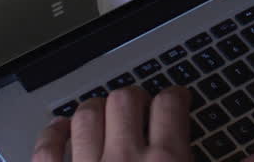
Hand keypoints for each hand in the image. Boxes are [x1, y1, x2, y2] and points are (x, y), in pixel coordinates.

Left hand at [30, 86, 189, 161]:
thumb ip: (188, 158)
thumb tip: (207, 152)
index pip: (170, 105)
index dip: (175, 97)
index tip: (175, 100)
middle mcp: (124, 159)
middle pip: (125, 100)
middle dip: (133, 98)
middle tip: (139, 107)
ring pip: (86, 116)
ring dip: (96, 110)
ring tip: (103, 113)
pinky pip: (46, 150)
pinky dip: (51, 135)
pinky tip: (60, 131)